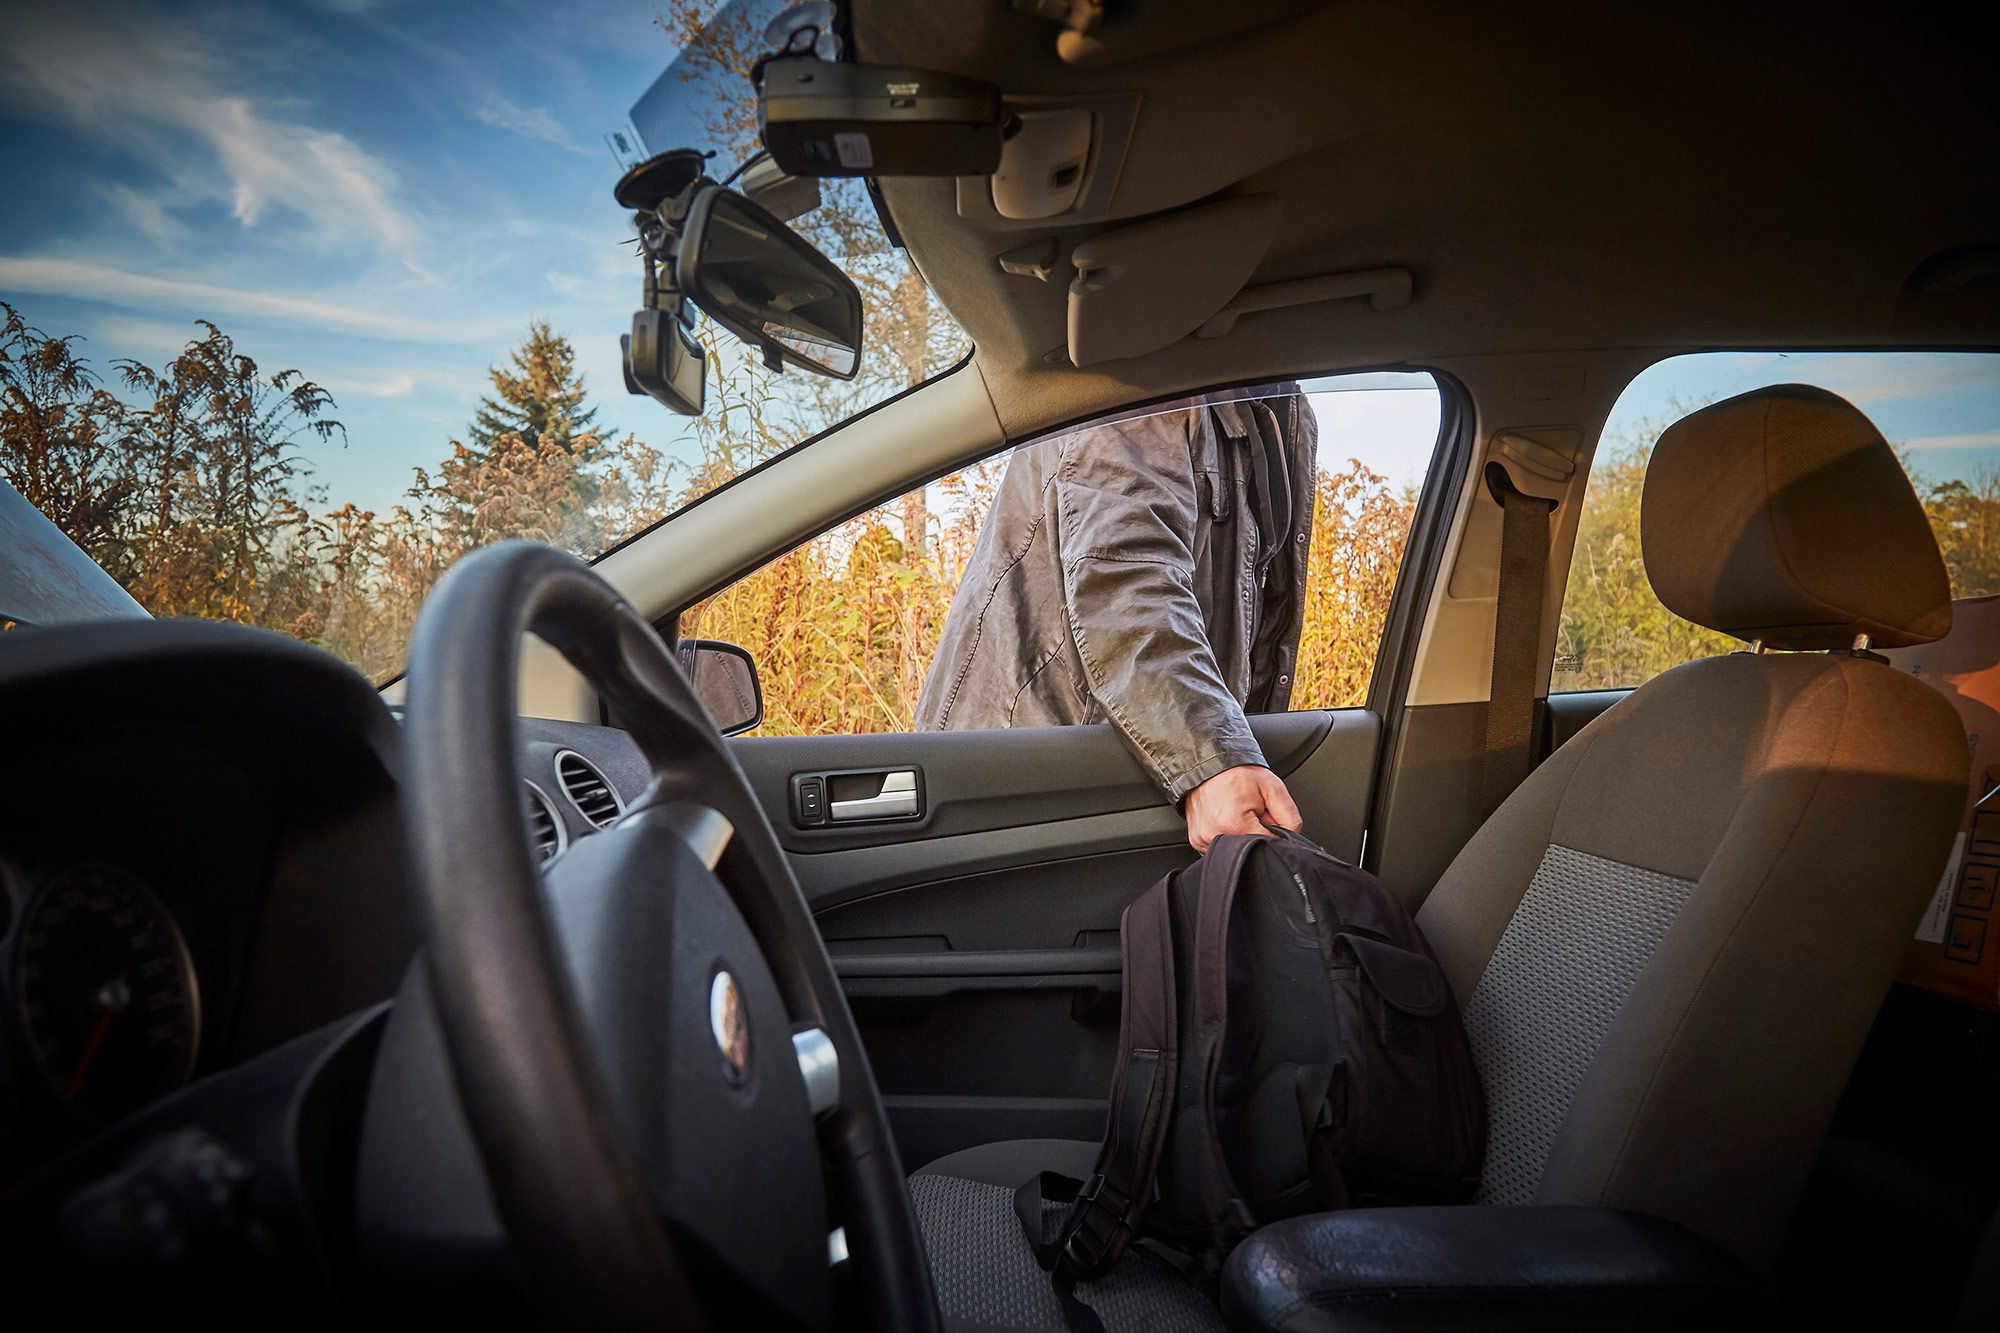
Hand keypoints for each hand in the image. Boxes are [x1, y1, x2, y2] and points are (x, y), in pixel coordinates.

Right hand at [1183, 764, 1300, 852]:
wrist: (1209, 763)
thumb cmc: (1237, 773)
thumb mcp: (1274, 788)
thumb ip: (1290, 817)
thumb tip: (1291, 841)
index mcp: (1234, 824)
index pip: (1268, 845)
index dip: (1272, 830)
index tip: (1264, 814)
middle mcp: (1214, 835)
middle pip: (1250, 849)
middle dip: (1256, 833)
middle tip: (1250, 812)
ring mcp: (1202, 839)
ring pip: (1235, 850)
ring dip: (1240, 836)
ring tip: (1234, 813)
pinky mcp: (1195, 840)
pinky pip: (1219, 846)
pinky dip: (1226, 835)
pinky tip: (1224, 818)